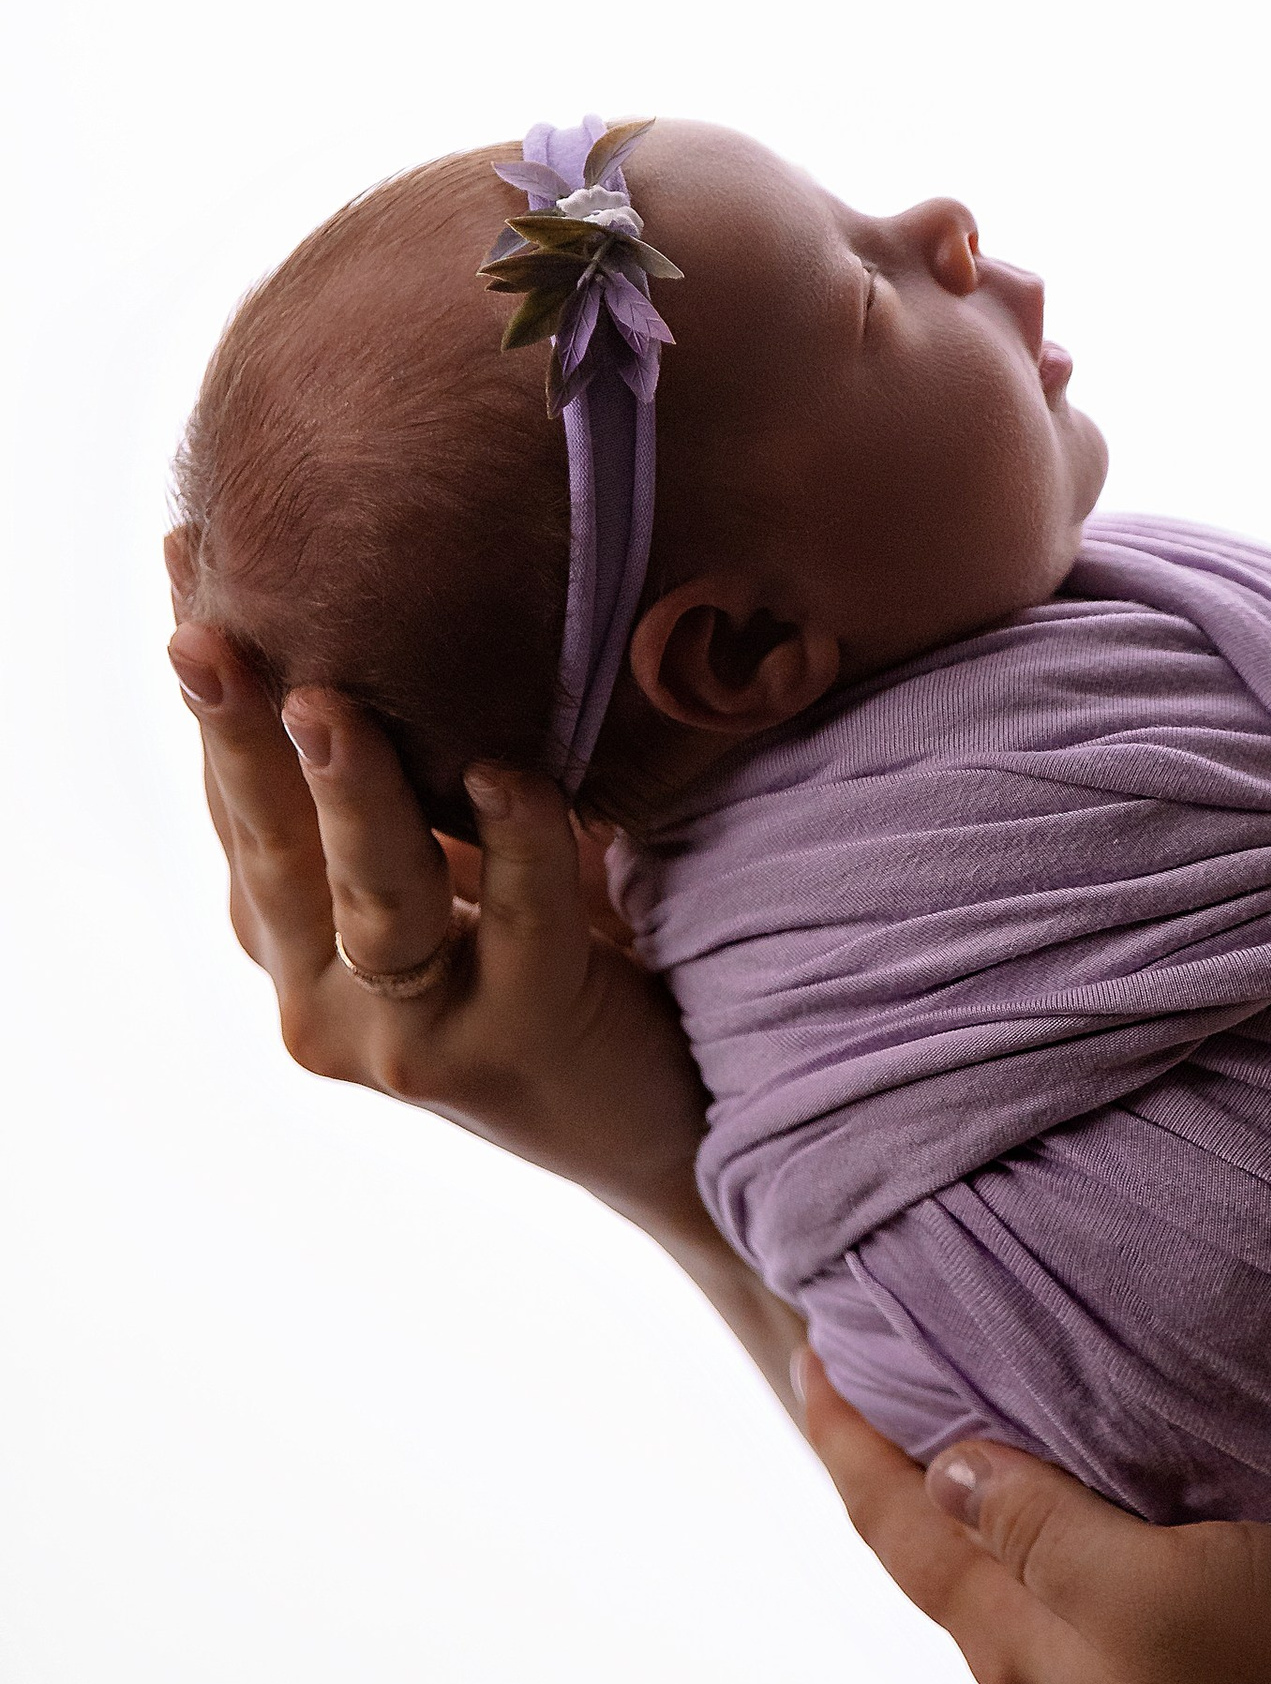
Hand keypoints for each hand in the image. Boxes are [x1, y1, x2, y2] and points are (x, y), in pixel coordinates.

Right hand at [168, 621, 803, 1398]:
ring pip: (368, 899)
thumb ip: (420, 786)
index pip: (239, 800)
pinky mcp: (506, 1051)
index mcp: (299, 939)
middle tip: (204, 631)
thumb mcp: (470, 865)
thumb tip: (397, 608)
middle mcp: (325, 996)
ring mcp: (407, 1038)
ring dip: (349, 794)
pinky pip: (514, 930)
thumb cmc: (570, 963)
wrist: (670, 1120)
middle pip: (272, 848)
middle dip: (238, 734)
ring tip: (326, 700)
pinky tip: (516, 776)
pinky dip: (516, 848)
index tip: (187, 564)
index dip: (215, 692)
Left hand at [796, 1352, 1270, 1683]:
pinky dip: (1097, 1635)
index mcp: (1031, 1655)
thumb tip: (942, 1474)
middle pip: (959, 1592)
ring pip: (1041, 1649)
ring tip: (1025, 1505)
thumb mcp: (1160, 1576)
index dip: (850, 1442)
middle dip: (920, 1504)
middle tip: (899, 1413)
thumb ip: (1040, 1527)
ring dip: (1013, 1573)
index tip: (808, 1355)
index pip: (906, 1533)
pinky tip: (1139, 1626)